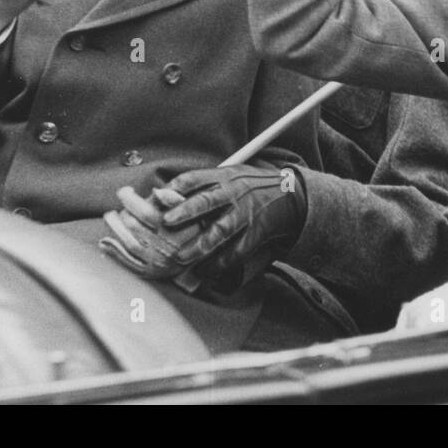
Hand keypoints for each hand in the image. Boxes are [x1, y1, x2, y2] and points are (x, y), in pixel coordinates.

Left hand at [99, 185, 197, 279]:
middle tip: (114, 208)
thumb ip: (172, 199)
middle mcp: (167, 246)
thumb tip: (156, 192)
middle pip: (134, 227)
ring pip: (129, 244)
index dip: (131, 199)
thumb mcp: (187, 209)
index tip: (125, 191)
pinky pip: (128, 264)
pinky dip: (113, 253)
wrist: (198, 256)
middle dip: (120, 214)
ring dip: (114, 230)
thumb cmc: (190, 226)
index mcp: (176, 229)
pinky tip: (104, 243)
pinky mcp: (151, 273)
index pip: (146, 212)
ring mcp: (158, 262)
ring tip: (109, 219)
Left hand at [156, 165, 307, 282]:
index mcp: (224, 176)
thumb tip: (162, 196)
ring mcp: (245, 214)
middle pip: (207, 201)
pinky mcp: (256, 233)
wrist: (289, 195)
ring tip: (181, 258)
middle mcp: (234, 193)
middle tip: (166, 222)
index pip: (196, 178)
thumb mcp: (230, 175)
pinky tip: (204, 272)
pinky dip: (219, 264)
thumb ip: (202, 184)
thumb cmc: (250, 185)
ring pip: (221, 230)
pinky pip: (236, 252)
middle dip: (186, 211)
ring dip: (199, 245)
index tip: (158, 196)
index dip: (176, 186)